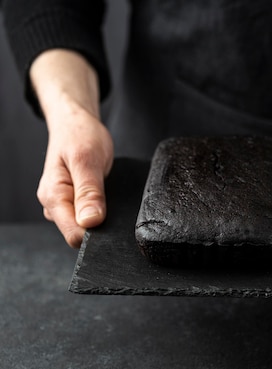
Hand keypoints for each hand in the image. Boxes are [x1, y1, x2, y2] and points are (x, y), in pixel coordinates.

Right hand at [38, 106, 112, 247]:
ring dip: (104, 217)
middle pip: (81, 235)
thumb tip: (90, 222)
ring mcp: (65, 205)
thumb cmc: (80, 136)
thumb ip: (89, 192)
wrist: (77, 124)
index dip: (96, 233)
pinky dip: (103, 211)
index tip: (112, 218)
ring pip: (87, 227)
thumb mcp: (87, 160)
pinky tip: (109, 197)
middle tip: (113, 200)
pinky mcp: (75, 203)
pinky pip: (91, 217)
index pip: (74, 235)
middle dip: (101, 225)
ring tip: (111, 194)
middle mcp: (55, 205)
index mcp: (53, 197)